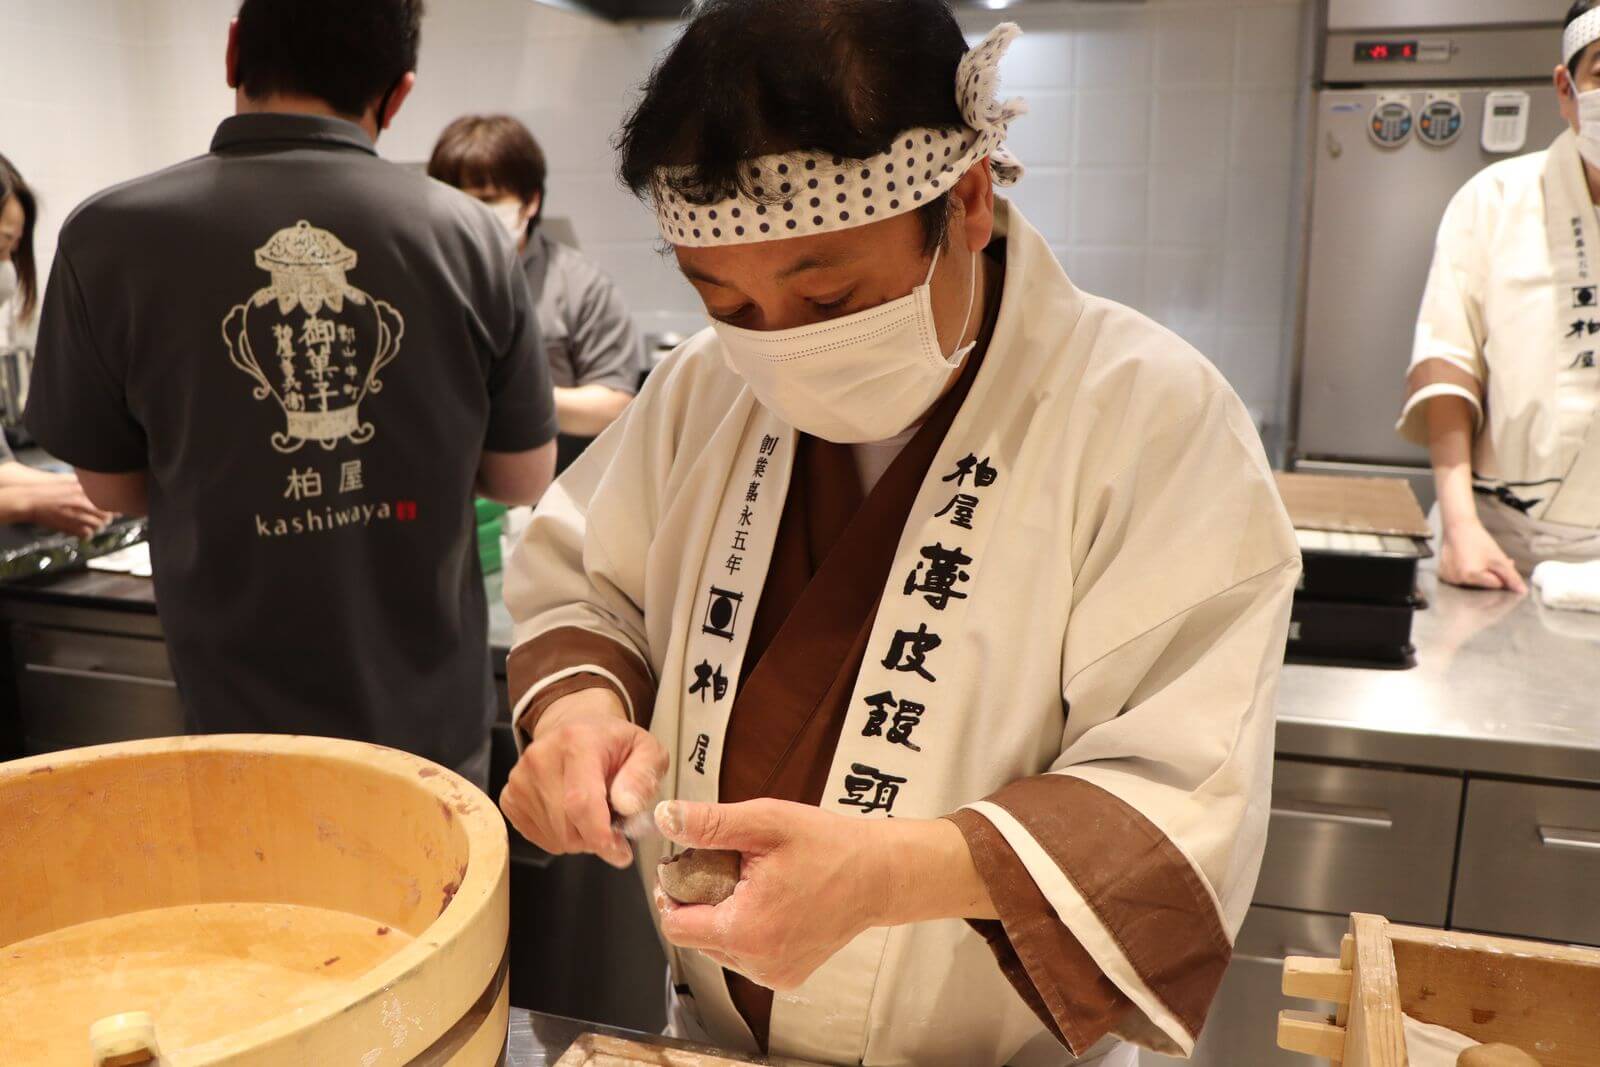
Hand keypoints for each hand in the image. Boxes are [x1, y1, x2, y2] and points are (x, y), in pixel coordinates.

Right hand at [16, 479, 113, 538]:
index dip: (115, 506)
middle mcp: (83, 502)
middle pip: (107, 515)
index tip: (118, 509)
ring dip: (100, 527)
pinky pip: (87, 534)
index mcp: (84, 490)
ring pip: (99, 526)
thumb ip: (85, 483)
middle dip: (108, 518)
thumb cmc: (47, 488)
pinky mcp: (69, 526)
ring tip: (96, 525)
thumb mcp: (69, 479)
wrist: (29, 499)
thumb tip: (101, 484)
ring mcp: (77, 515)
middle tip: (106, 518)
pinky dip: (88, 534)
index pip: (109, 500)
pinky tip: (86, 532)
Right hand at [498, 687, 667, 867]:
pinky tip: (570, 812)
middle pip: (567, 827)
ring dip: (580, 837)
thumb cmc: (613, 744)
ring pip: (555, 837)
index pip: (580, 801)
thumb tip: (627, 805)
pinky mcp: (509, 797)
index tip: (619, 852)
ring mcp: (520, 779)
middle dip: (596, 837)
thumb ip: (644, 776)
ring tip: (591, 809)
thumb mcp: (647, 750)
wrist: (577, 729)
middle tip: (612, 822)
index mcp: (577, 741)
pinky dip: (561, 836)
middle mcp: (540, 757)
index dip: (600, 835)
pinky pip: (540, 838)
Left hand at [653, 799, 890, 990]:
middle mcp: (757, 962)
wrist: (879, 874)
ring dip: (722, 917)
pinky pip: (745, 956)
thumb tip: (666, 817)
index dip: (672, 892)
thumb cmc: (828, 847)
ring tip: (750, 884)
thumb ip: (711, 823)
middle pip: (695, 937)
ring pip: (719, 948)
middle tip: (728, 867)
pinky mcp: (787, 977)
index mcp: (744, 930)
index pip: (675, 925)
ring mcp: (774, 974)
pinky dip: (746, 931)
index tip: (686, 865)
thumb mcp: (766, 823)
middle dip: (700, 901)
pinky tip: (767, 904)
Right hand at [1440, 518, 1526, 593]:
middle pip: (1483, 586)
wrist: (1459, 528)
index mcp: (1470, 576)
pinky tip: (1465, 562)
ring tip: (1476, 560)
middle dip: (1490, 575)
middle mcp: (1457, 580)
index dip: (1500, 574)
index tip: (1497, 563)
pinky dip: (1466, 574)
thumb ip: (1511, 576)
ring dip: (1478, 574)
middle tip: (1489, 561)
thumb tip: (1522, 591)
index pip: (1495, 584)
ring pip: (1472, 583)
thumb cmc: (1478, 540)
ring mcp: (1449, 578)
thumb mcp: (1498, 558)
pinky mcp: (1443, 575)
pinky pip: (1460, 579)